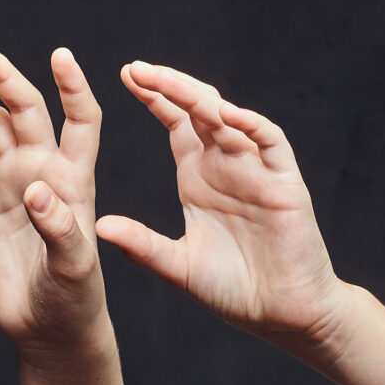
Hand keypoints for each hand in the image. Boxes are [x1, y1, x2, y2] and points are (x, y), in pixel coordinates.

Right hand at [0, 42, 105, 356]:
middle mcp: (46, 172)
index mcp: (76, 181)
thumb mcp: (74, 268)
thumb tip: (37, 191)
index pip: (81, 120)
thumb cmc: (74, 299)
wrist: (49, 328)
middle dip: (5, 79)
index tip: (61, 55)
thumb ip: (60, 229)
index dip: (73, 87)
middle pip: (26, 111)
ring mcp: (15, 183)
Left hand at [98, 63, 348, 349]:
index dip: (154, 98)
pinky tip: (227, 114)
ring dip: (201, 99)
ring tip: (171, 84)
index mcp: (198, 176)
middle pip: (198, 111)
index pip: (175, 123)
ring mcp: (257, 171)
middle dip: (170, 87)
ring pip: (230, 118)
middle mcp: (226, 165)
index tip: (125, 75)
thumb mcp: (178, 266)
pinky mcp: (285, 184)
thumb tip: (99, 226)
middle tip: (139, 69)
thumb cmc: (234, 291)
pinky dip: (252, 125)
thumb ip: (142, 246)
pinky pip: (271, 143)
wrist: (282, 316)